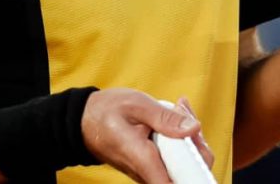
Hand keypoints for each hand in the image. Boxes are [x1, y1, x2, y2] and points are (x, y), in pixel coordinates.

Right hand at [81, 88, 210, 182]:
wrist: (82, 122)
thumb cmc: (105, 112)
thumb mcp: (136, 104)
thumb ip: (165, 117)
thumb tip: (194, 128)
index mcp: (143, 159)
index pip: (176, 183)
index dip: (195, 168)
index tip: (195, 139)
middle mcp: (146, 172)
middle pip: (186, 175)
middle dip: (197, 146)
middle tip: (185, 113)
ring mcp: (148, 172)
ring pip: (181, 168)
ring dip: (188, 141)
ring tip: (178, 110)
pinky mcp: (150, 168)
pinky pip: (173, 161)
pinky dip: (180, 141)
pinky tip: (173, 117)